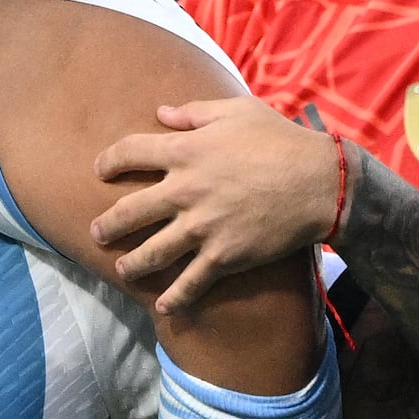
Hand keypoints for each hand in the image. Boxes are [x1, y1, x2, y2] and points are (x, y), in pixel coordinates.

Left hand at [89, 95, 343, 315]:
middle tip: (97, 233)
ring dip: (132, 264)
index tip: (99, 171)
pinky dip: (174, 298)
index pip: (129, 152)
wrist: (320, 183)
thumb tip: (162, 113)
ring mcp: (201, 228)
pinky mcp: (223, 256)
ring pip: (151, 253)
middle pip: (128, 211)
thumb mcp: (238, 111)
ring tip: (123, 270)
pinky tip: (163, 306)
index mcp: (185, 151)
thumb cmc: (281, 139)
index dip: (108, 161)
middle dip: (107, 225)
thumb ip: (195, 112)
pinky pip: (190, 283)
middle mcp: (184, 191)